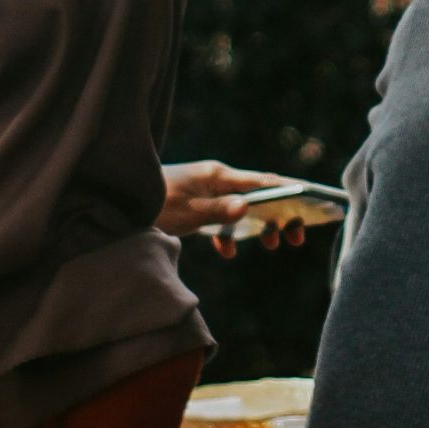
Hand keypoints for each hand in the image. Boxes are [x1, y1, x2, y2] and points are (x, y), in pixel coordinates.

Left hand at [155, 161, 309, 258]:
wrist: (119, 201)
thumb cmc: (155, 202)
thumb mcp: (187, 211)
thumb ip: (218, 210)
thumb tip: (248, 208)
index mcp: (219, 176)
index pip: (262, 181)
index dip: (288, 191)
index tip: (309, 203)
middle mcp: (217, 181)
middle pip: (258, 196)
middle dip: (280, 215)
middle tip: (296, 236)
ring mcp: (207, 194)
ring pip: (243, 210)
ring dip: (259, 226)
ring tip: (273, 244)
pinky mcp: (196, 208)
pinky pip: (221, 221)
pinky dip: (227, 236)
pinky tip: (225, 251)